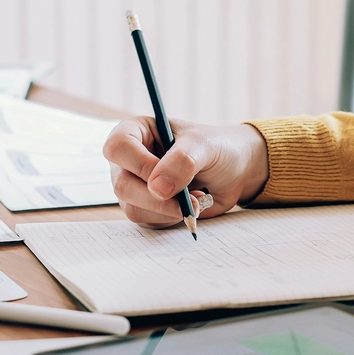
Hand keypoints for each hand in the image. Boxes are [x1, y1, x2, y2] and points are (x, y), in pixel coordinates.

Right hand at [102, 117, 268, 227]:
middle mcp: (129, 160)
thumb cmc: (218, 148)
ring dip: (168, 210)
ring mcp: (135, 186)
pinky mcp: (146, 209)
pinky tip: (189, 206)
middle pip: (122, 185)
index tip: (165, 177)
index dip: (139, 165)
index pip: (118, 147)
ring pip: (133, 208)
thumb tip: (157, 188)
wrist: (235, 172)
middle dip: (157, 198)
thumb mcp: (204, 145)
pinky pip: (148, 222)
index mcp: (136, 132)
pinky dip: (172, 218)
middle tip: (190, 199)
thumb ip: (182, 161)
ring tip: (195, 197)